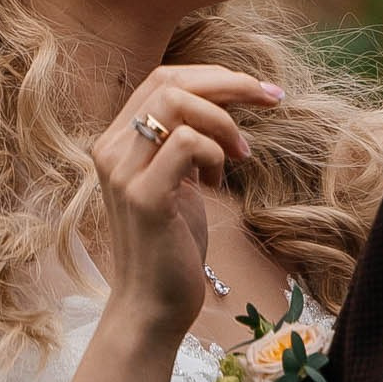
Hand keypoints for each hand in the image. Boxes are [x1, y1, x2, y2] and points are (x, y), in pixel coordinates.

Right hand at [88, 65, 284, 346]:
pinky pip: (185, 142)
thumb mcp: (178, 182)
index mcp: (118, 141)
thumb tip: (223, 107)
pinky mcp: (144, 196)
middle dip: (229, 83)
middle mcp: (111, 149)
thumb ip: (184, 143)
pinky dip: (214, 150)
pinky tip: (219, 180)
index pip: (161, 79)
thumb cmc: (171, 245)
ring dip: (223, 120)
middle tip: (271, 99)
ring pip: (175, 101)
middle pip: (169, 81)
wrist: (152, 306)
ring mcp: (123, 171)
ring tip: (242, 153)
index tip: (258, 90)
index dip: (213, 75)